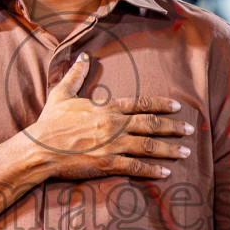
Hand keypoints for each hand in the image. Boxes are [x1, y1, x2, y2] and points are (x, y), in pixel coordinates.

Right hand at [26, 53, 192, 180]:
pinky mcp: (107, 164)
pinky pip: (135, 167)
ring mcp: (112, 145)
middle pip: (150, 124)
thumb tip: (83, 56)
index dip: (161, 105)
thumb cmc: (49, 122)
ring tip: (185, 152)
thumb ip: (76, 75)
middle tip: (189, 130)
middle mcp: (114, 125)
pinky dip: (153, 171)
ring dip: (169, 149)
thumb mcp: (62, 93)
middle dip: (173, 127)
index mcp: (106, 108)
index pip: (140, 103)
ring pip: (148, 146)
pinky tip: (166, 173)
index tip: (177, 107)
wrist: (39, 148)